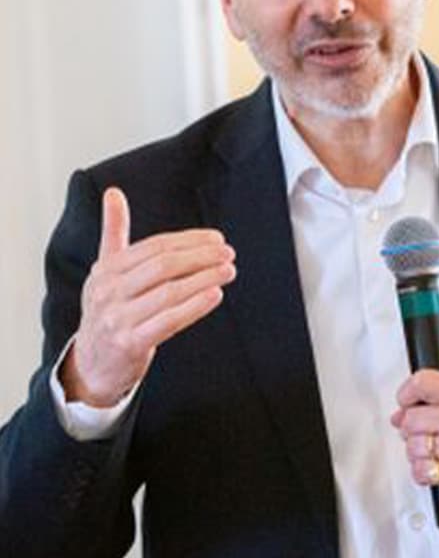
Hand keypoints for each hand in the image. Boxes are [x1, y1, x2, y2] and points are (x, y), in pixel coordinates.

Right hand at [60, 187, 235, 406]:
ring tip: (227, 270)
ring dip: (204, 278)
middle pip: (163, 265)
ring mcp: (118, 319)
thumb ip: (113, 232)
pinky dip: (195, 306)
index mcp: (106, 269)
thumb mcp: (104, 270)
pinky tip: (215, 294)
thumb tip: (113, 192)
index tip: (216, 238)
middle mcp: (109, 292)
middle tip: (227, 253)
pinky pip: (169, 320)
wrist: (91, 364)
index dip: (188, 240)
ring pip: (170, 292)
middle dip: (200, 256)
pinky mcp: (131, 344)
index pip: (154, 247)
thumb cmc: (107, 310)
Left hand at [391, 369, 438, 515]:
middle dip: (411, 431)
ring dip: (418, 455)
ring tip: (436, 454)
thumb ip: (435, 404)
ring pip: (414, 447)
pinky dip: (425, 473)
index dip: (406, 394)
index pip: (423, 382)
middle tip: (425, 436)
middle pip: (412, 419)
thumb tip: (399, 415)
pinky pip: (423, 471)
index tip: (406, 404)